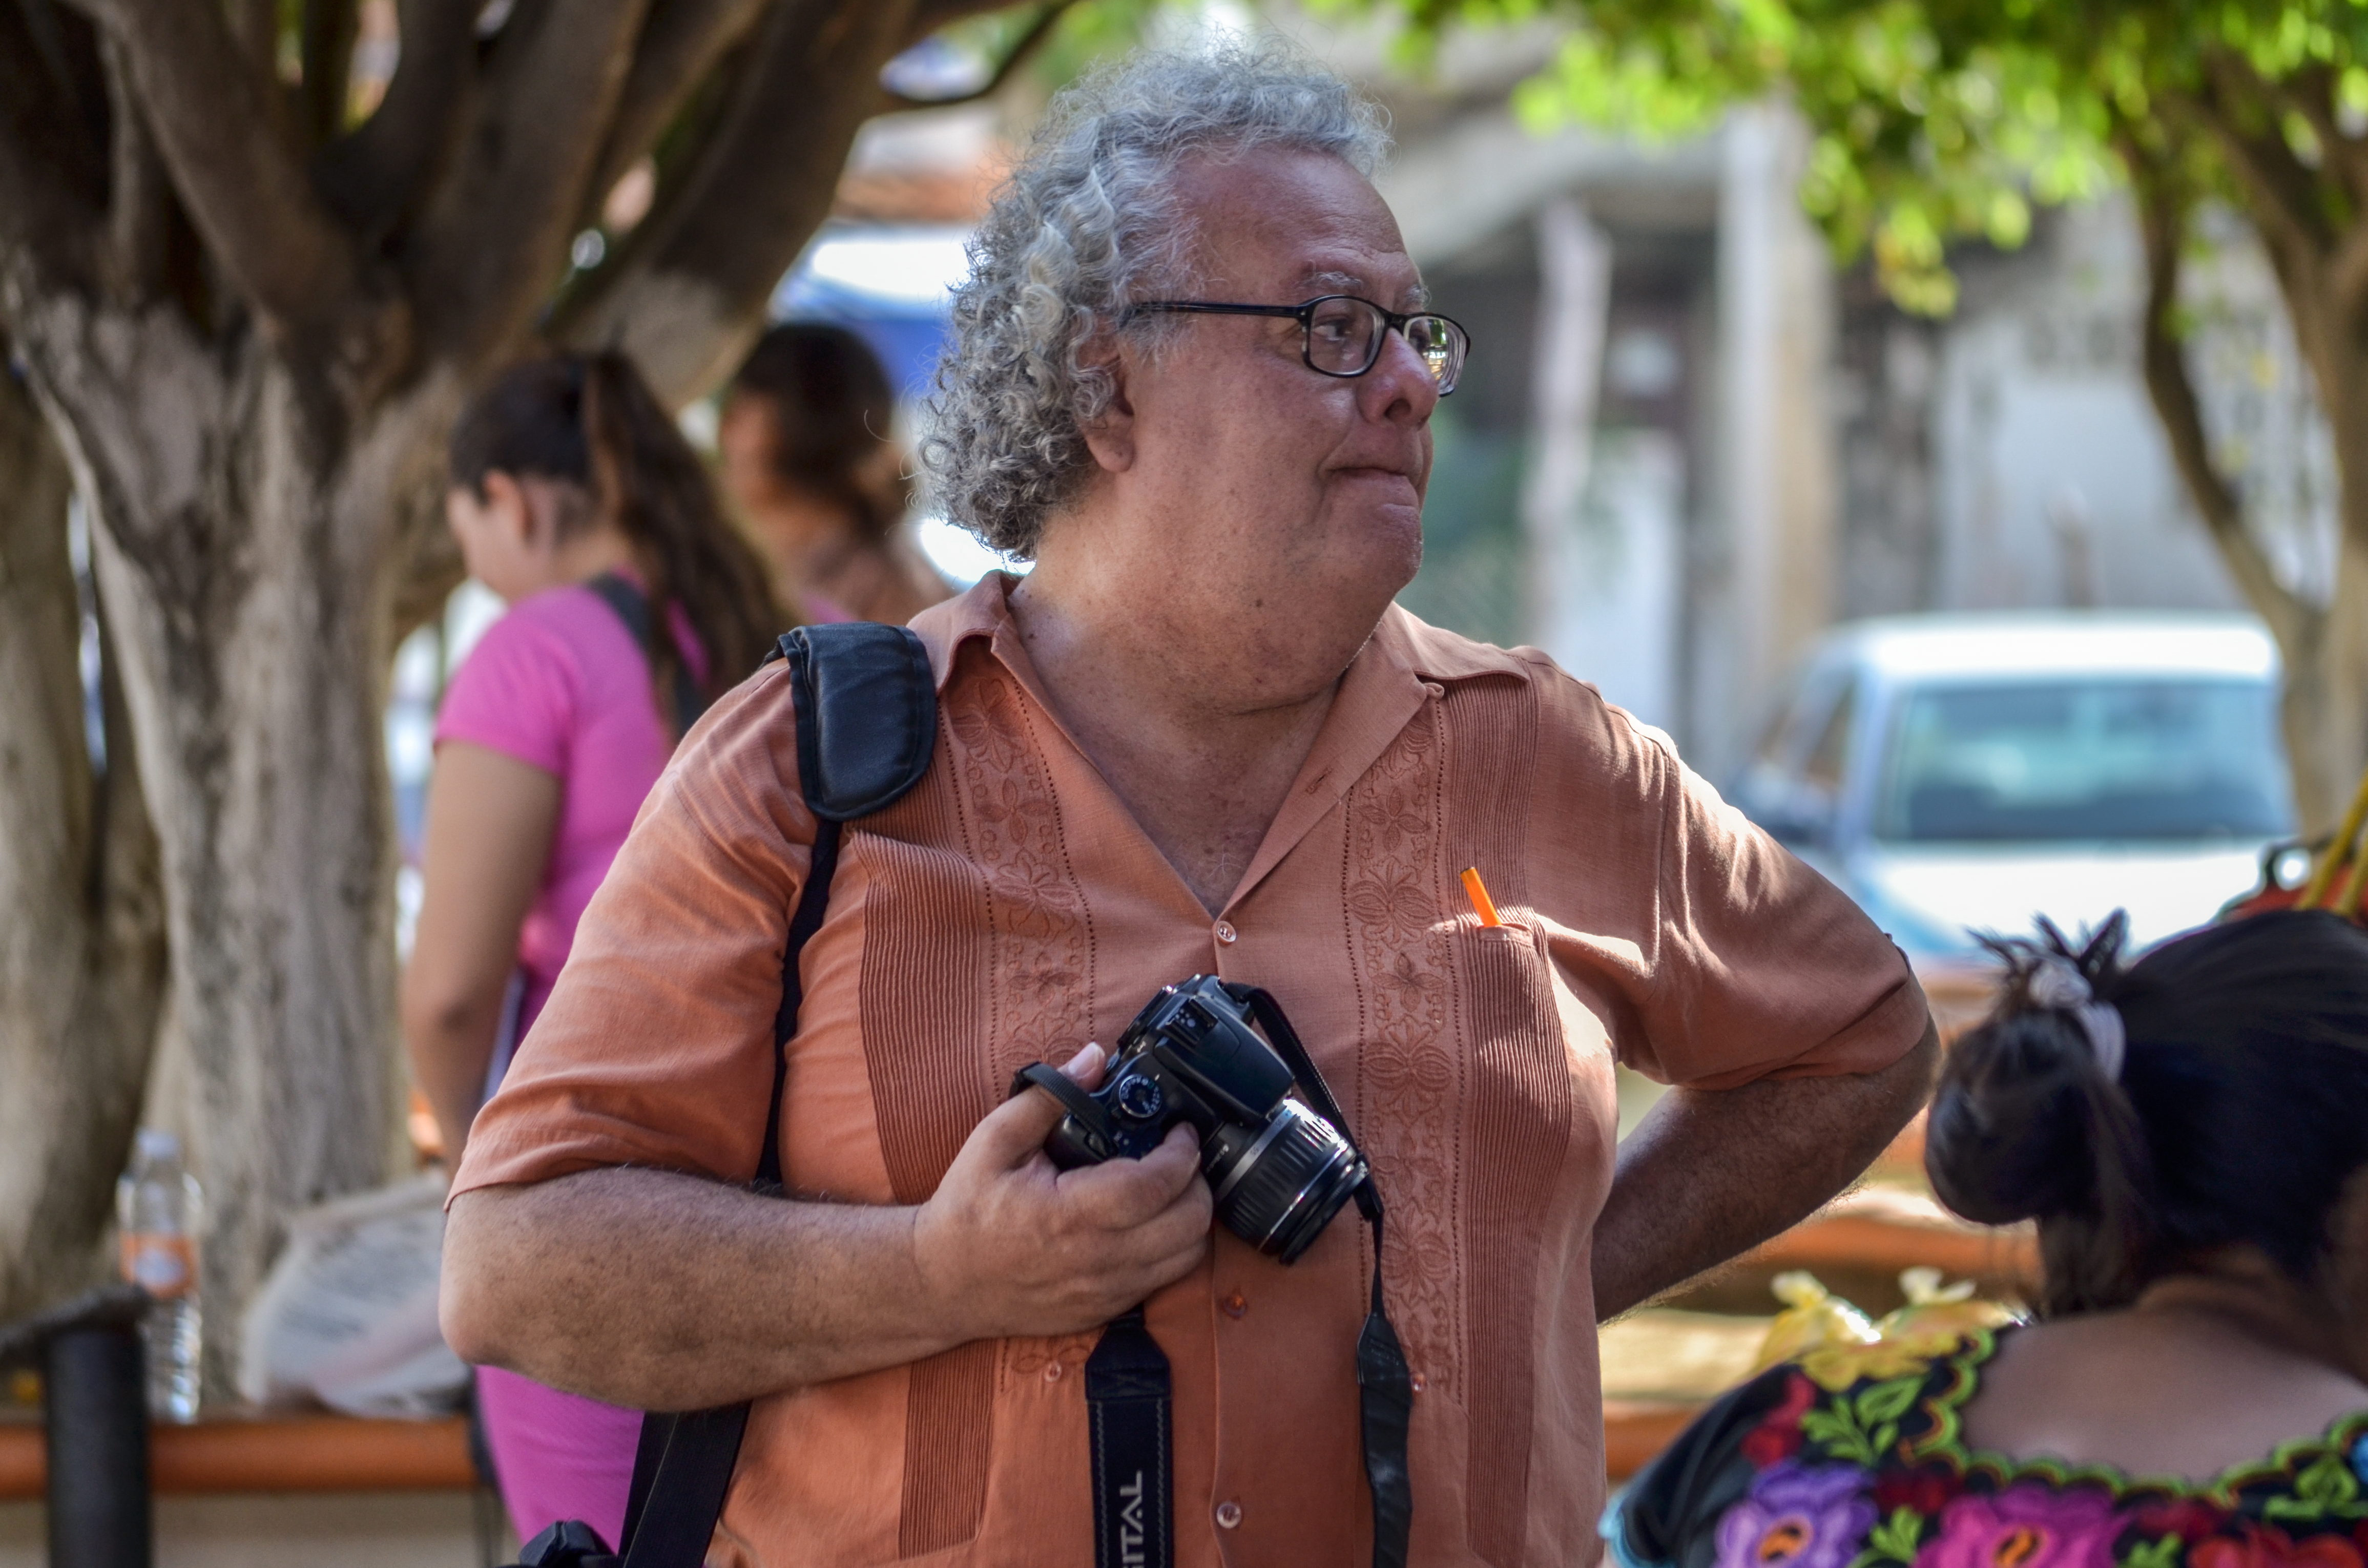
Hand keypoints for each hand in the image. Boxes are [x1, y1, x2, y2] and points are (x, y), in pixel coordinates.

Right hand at [913, 1043, 1212, 1340]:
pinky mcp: (1104, 1311)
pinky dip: (1172, 1250)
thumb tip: (1093, 1060)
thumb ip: (1046, 1097)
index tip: (1180, 1131)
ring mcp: (1104, 1293)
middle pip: (1188, 1224)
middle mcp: (1096, 1260)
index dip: (1183, 1153)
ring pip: (1187, 1258)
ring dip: (1191, 1218)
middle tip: (1179, 1157)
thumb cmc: (966, 1212)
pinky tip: (1148, 1224)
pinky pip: (1164, 1281)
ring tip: (1169, 1189)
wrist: (942, 1284)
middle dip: (1197, 1182)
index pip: (1156, 1185)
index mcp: (1070, 1215)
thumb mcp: (993, 1142)